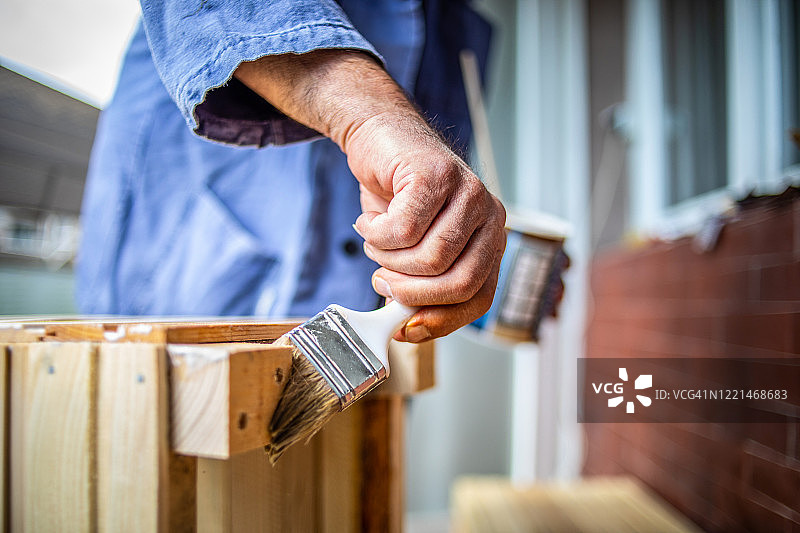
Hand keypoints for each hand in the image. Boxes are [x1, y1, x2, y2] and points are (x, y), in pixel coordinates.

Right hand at [344, 112, 505, 341]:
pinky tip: (370, 219)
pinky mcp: (436, 174)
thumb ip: (421, 286)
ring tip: (376, 240)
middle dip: (411, 293)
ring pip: (429, 258)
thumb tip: (409, 328)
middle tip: (383, 280)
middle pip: (458, 282)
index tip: (406, 329)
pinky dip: (375, 233)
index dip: (441, 320)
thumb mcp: (413, 250)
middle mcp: (488, 215)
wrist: (380, 137)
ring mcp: (467, 192)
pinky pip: (403, 230)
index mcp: (489, 239)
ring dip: (388, 259)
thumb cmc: (398, 197)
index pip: (479, 297)